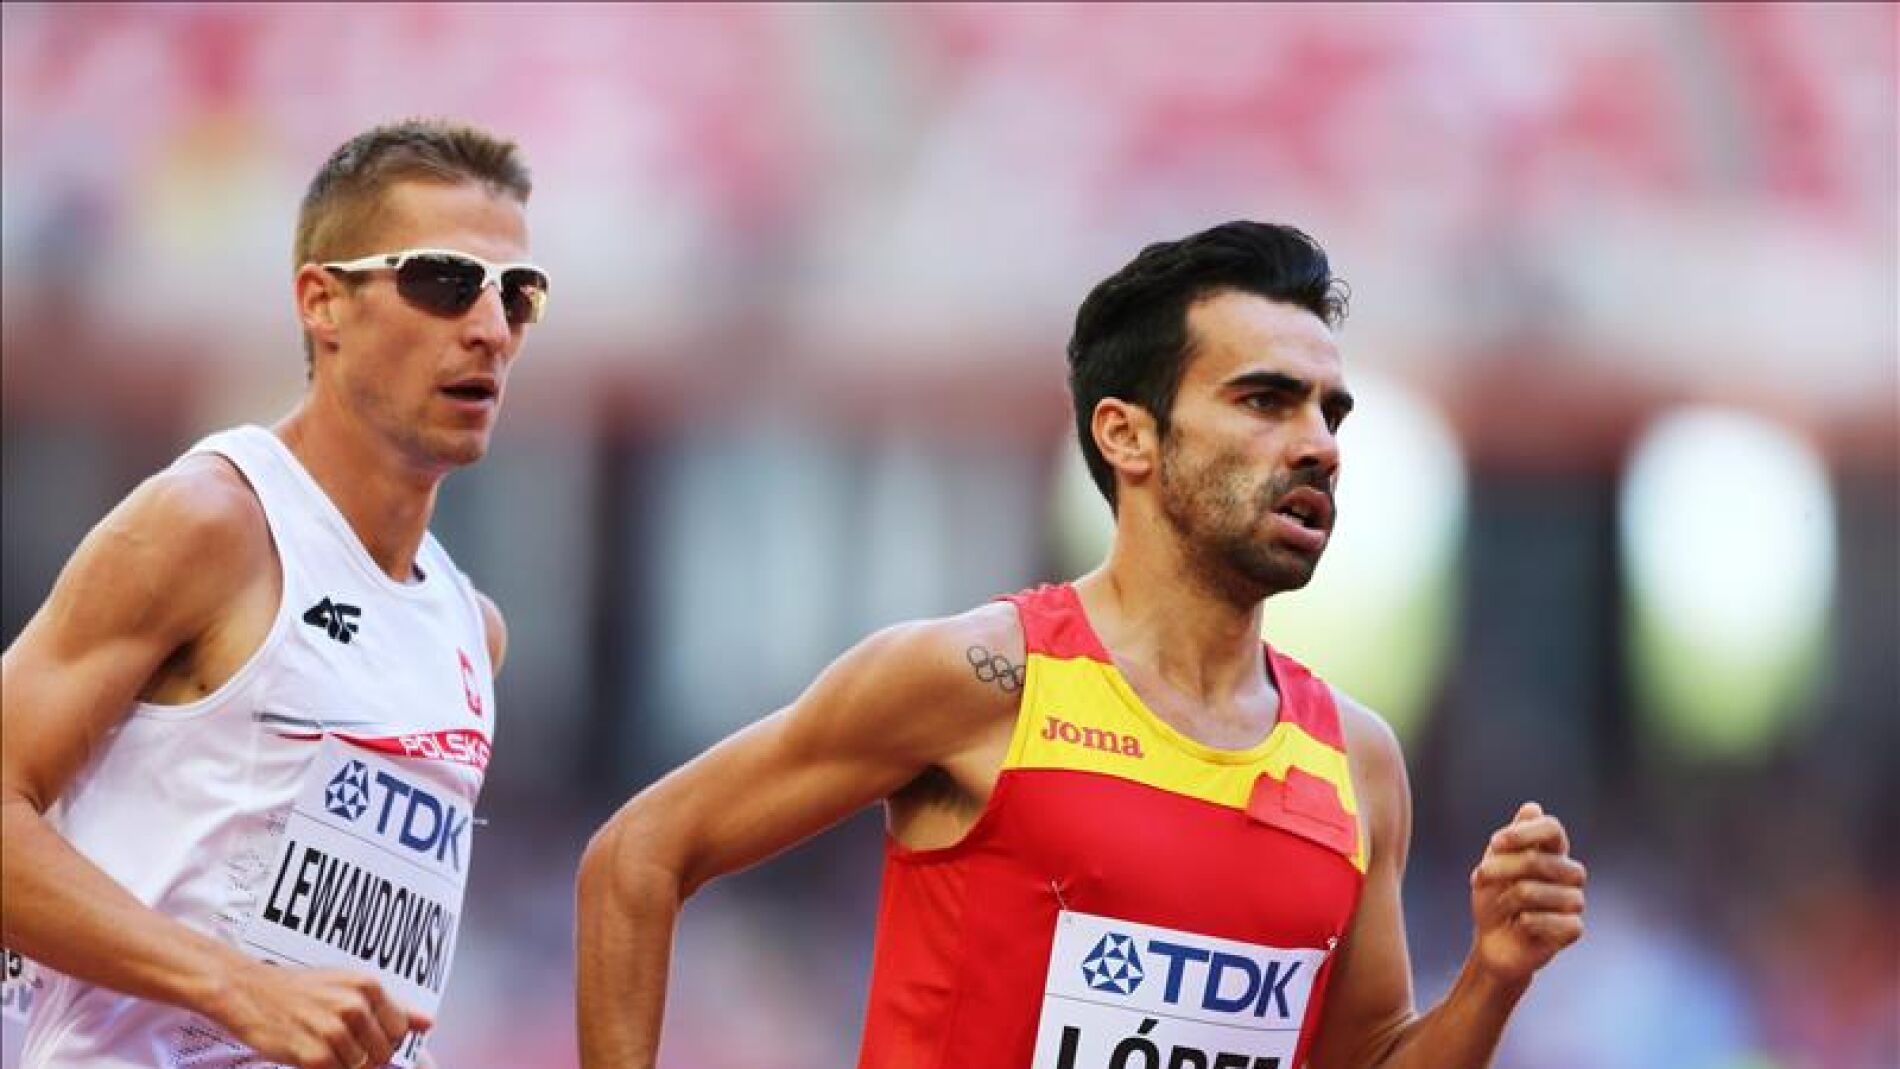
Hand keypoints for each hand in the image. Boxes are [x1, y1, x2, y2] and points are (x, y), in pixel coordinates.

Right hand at [205, 958, 431, 1068]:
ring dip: (344, 1064)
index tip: (365, 1035)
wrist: (249, 992)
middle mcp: (355, 1007)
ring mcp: (335, 1032)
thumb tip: (428, 1023)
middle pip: (383, 1052)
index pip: (400, 1029)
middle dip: (366, 1055)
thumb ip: (393, 1005)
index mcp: (368, 986)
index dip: (385, 1038)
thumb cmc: (300, 989)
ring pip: (361, 1067)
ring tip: (322, 1044)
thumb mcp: (348, 985)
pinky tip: (310, 1053)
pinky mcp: (314, 1055)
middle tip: (340, 1043)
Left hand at [1468, 801, 1586, 986]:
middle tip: (1479, 877)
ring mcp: (1574, 900)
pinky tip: (1520, 925)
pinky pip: (1550, 920)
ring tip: (1503, 908)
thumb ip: (1512, 838)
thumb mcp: (1493, 864)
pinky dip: (1525, 923)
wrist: (1493, 941)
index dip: (1524, 833)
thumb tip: (1532, 807)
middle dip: (1501, 869)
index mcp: (1552, 851)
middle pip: (1538, 860)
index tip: (1494, 843)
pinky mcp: (1574, 928)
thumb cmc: (1494, 898)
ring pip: (1536, 891)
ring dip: (1506, 901)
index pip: (1552, 828)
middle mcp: (1568, 872)